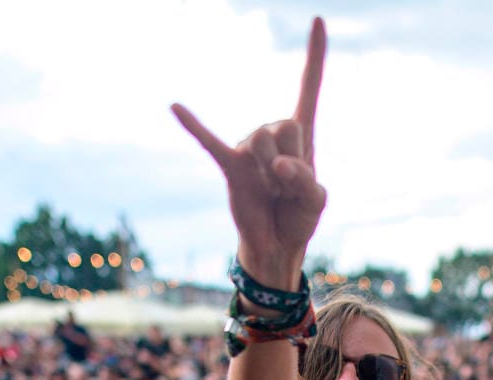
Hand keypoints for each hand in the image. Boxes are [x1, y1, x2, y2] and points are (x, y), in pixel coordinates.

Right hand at [172, 18, 326, 284]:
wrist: (275, 244)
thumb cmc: (298, 217)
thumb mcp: (316, 201)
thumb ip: (307, 182)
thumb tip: (277, 166)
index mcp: (301, 133)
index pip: (309, 86)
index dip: (315, 55)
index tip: (318, 19)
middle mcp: (272, 132)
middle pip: (287, 127)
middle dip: (294, 163)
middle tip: (289, 188)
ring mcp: (247, 147)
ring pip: (263, 143)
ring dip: (274, 176)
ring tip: (273, 192)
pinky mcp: (228, 164)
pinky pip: (209, 141)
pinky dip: (194, 126)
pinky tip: (175, 106)